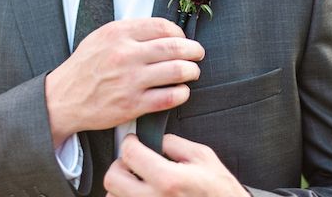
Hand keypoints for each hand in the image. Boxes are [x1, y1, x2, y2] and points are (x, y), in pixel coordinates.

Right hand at [45, 18, 203, 146]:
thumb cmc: (85, 67)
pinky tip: (182, 91)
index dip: (180, 32)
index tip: (182, 38)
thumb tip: (162, 30)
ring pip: (177, 71)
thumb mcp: (101, 37)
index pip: (162, 26)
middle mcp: (125, 55)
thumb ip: (129, 31)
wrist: (64, 98)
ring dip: (192, 71)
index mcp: (118, 34)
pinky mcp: (132, 105)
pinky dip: (182, 93)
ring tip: (192, 72)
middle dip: (193, 50)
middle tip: (198, 53)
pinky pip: (169, 97)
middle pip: (174, 47)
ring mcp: (130, 80)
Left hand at [104, 134, 248, 196]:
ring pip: (114, 196)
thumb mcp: (203, 157)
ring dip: (122, 186)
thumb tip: (157, 140)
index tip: (133, 141)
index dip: (129, 142)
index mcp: (167, 179)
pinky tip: (144, 193)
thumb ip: (175, 144)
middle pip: (112, 178)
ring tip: (140, 181)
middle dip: (120, 165)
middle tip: (132, 161)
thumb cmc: (219, 192)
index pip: (129, 154)